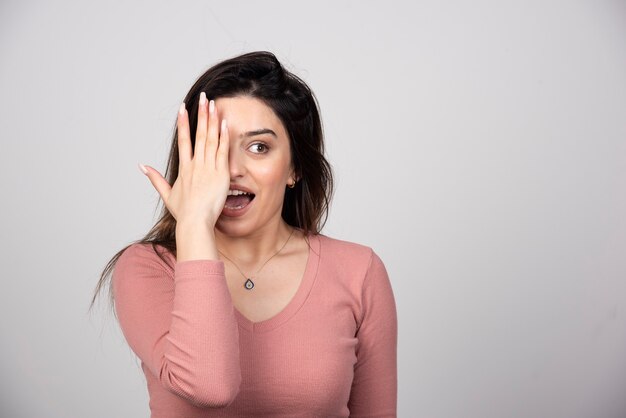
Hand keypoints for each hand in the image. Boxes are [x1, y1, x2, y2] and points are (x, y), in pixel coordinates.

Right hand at [140, 92, 229, 228]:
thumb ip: (155, 179)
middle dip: (201, 115)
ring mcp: (208, 168)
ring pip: (210, 139)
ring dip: (212, 121)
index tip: (183, 109)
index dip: (183, 124)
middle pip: (198, 134)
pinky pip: (222, 151)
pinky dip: (223, 137)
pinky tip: (224, 123)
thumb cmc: (184, 213)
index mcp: (184, 168)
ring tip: (214, 104)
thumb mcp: (168, 195)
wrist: (194, 222)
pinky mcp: (220, 173)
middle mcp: (195, 165)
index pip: (183, 141)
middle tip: (204, 98)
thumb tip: (142, 166)